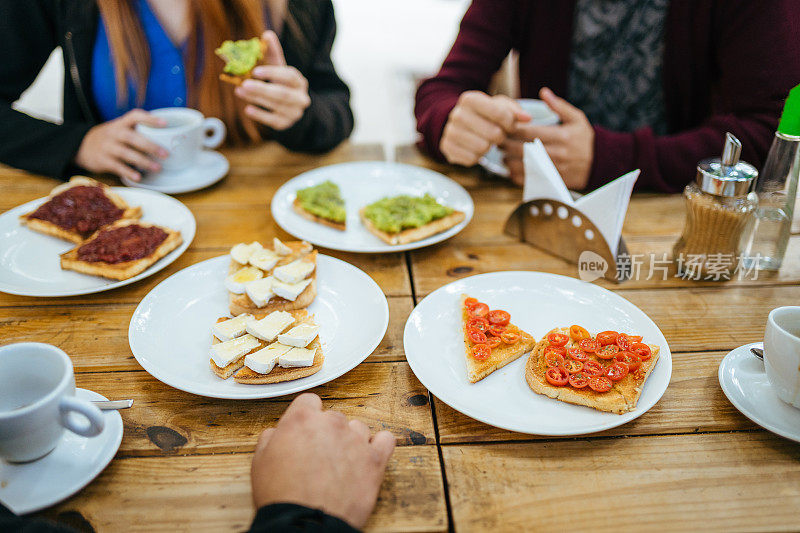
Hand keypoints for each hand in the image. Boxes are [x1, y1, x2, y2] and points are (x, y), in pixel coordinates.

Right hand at [73, 109, 167, 181]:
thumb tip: (167, 140)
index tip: (165, 123)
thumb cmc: (111, 138)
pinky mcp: (102, 160)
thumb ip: (137, 131)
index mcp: (121, 123)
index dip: (150, 119)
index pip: (135, 116)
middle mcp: (114, 133)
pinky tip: (139, 177)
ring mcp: (107, 147)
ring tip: (158, 168)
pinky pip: (117, 166)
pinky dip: (128, 172)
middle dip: (150, 146)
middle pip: (133, 138)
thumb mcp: (120, 129)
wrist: (81, 146)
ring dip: (143, 161)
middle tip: (166, 154)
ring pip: (126, 153)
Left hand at [235, 30, 310, 130]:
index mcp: (299, 82)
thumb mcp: (279, 69)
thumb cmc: (282, 85)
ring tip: (239, 91)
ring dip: (257, 99)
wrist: (293, 109)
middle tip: (244, 83)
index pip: (289, 76)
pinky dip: (260, 115)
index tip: (256, 71)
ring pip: (276, 107)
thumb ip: (273, 54)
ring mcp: (294, 113)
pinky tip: (248, 109)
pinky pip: (273, 121)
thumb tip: (267, 34)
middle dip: (263, 89)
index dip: (273, 73)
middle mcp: (300, 98)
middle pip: (282, 94)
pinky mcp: (286, 124)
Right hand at [251, 393, 395, 528]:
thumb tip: (276, 433)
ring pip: (358, 429)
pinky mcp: (375, 460)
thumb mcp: (260, 461)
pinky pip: (386, 440)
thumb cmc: (282, 496)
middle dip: (327, 433)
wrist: (304, 522)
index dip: (306, 416)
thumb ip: (271, 438)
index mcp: (302, 419)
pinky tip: (369, 456)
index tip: (306, 429)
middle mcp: (332, 424)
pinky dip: (379, 446)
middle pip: (334, 417)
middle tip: (319, 456)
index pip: (309, 402)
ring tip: (341, 464)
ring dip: (351, 441)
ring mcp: (356, 440)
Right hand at [440, 91, 530, 165]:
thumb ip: (515, 111)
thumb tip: (527, 118)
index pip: (500, 114)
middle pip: (493, 134)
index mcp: (469, 99)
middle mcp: (457, 114)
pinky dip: (477, 156)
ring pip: (483, 148)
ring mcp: (450, 132)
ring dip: (488, 147)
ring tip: (485, 140)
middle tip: (496, 134)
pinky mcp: (447, 148)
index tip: (509, 125)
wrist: (458, 123)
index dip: (510, 123)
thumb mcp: (499, 106)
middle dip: (500, 136)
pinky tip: (474, 148)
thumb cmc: (483, 114)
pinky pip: (472, 159)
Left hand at [501, 87, 593, 188]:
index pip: (530, 132)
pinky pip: (528, 179)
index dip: (513, 129)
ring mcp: (553, 169)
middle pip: (523, 149)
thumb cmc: (584, 139)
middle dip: (507, 144)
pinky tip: (512, 168)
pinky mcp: (551, 180)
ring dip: (509, 160)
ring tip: (503, 154)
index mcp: (561, 136)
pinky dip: (516, 175)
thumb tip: (544, 92)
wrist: (599, 164)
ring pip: (523, 165)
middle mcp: (557, 153)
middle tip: (498, 139)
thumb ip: (559, 106)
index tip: (504, 126)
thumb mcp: (576, 118)